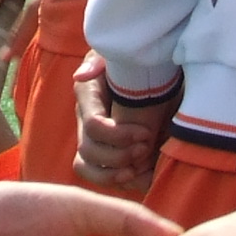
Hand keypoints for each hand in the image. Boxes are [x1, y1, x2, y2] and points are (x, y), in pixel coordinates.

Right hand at [71, 52, 169, 190]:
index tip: (146, 133)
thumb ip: (100, 60)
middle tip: (147, 147)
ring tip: (140, 169)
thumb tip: (82, 75)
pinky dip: (122, 182)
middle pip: (88, 151)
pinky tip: (143, 176)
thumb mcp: (119, 53)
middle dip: (119, 156)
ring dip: (114, 174)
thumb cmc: (137, 59)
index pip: (92, 126)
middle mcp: (85, 120)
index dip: (118, 136)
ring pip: (88, 168)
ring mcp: (93, 138)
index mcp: (88, 96)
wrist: (154, 71)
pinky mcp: (106, 153)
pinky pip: (103, 177)